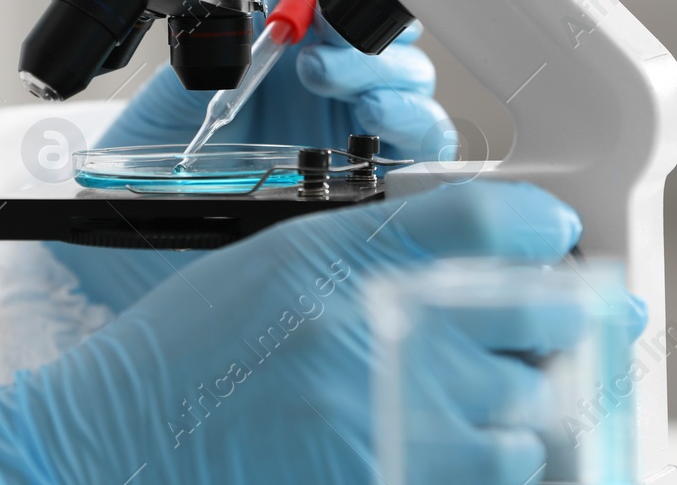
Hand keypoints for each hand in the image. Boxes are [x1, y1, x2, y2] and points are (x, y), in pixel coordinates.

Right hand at [0, 182, 594, 484]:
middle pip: (539, 313)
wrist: (119, 448)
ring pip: (532, 412)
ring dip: (524, 406)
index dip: (541, 223)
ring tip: (482, 403)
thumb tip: (477, 257)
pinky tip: (453, 452)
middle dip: (557, 317)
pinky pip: (496, 478)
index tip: (553, 235)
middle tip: (547, 322)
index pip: (488, 218)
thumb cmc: (188, 354)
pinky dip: (493, 466)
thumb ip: (379, 251)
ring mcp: (394, 424)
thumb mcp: (276, 262)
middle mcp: (378, 334)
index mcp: (342, 260)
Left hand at [46, 0, 450, 313]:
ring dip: (376, 63)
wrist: (139, 279)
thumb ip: (204, 60)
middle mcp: (326, 97)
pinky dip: (414, 121)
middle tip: (313, 21)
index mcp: (278, 66)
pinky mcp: (379, 185)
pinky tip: (375, 115)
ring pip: (409, 80)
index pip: (329, 0)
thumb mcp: (160, 115)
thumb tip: (241, 13)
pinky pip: (425, 146)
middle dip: (357, 12)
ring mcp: (355, 137)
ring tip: (323, 72)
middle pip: (381, 32)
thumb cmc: (148, 200)